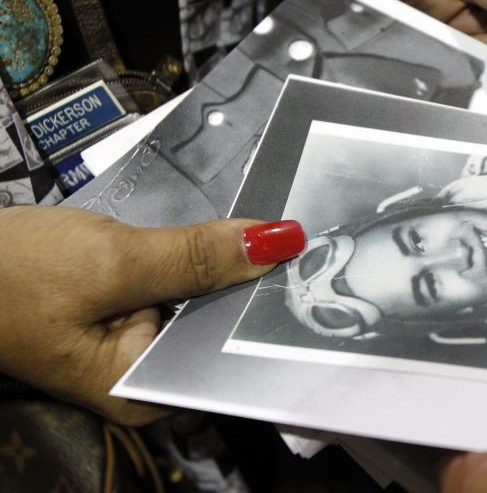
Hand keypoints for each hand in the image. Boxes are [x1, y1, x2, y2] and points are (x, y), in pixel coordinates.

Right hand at [0, 207, 304, 424]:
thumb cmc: (9, 274)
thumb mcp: (112, 265)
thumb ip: (196, 258)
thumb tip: (277, 243)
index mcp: (141, 388)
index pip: (228, 356)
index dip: (273, 313)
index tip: (324, 270)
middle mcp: (147, 370)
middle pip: (223, 325)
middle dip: (260, 284)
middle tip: (316, 239)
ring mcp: (141, 334)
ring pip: (208, 298)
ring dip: (237, 265)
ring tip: (290, 230)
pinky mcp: (136, 302)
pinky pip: (186, 279)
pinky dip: (207, 255)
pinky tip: (244, 233)